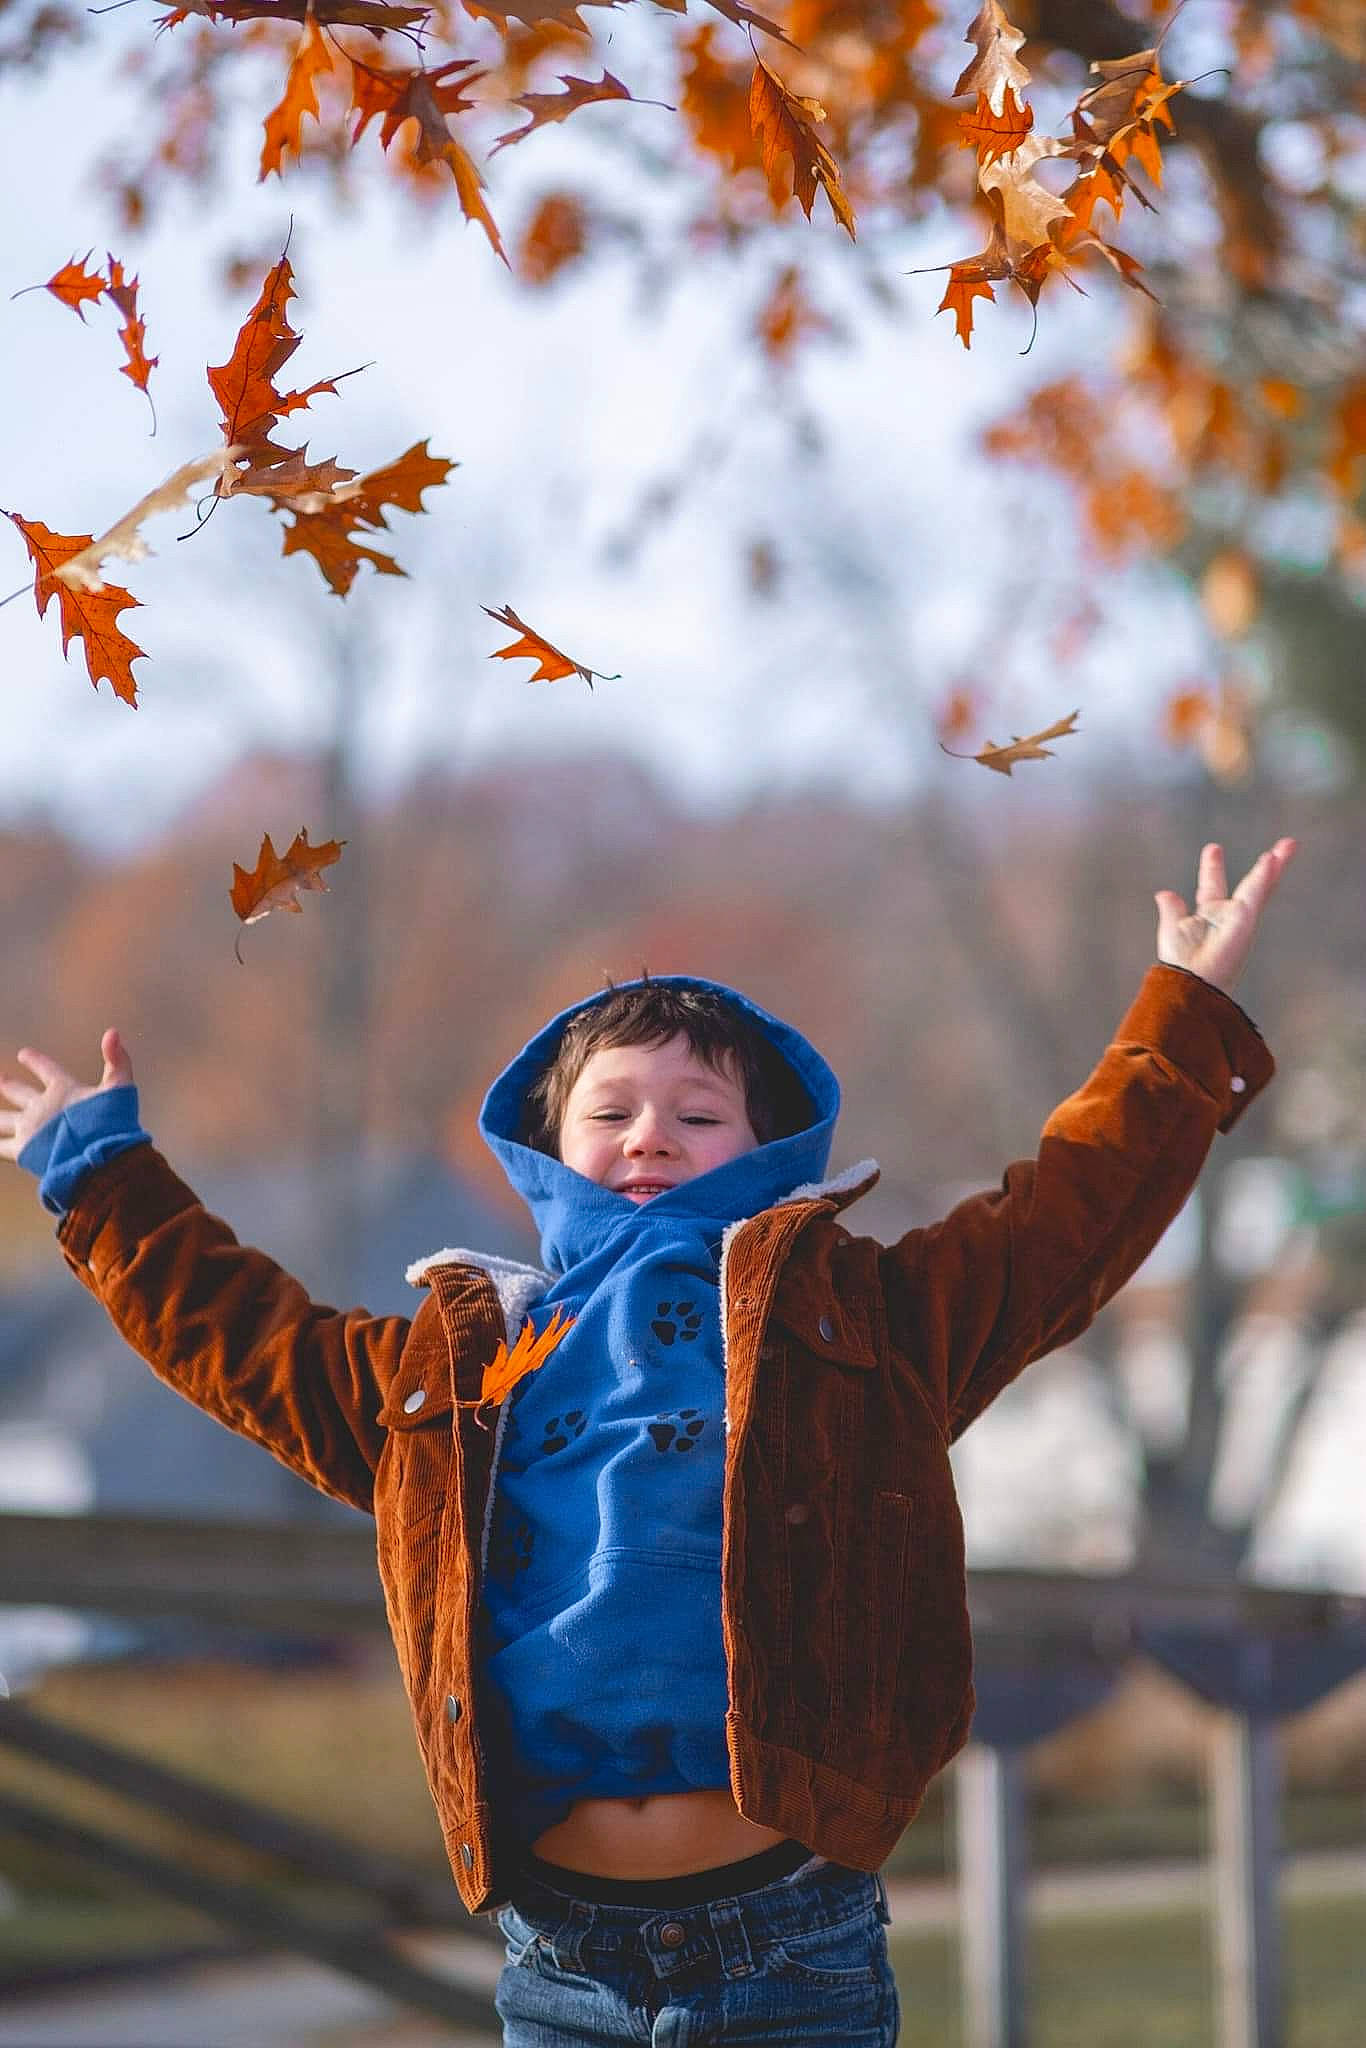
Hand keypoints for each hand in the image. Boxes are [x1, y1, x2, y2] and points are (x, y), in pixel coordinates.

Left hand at [0, 1029, 133, 1163]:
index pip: (45, 1069)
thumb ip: (117, 1060)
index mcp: (62, 1089)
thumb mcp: (119, 1087)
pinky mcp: (22, 1150)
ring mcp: (29, 1128)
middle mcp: (40, 1106)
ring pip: (2, 1120)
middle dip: (7, 1085)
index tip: (23, 1054)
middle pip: (17, 1092)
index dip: (34, 1061)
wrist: (98, 1154)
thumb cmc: (111, 1122)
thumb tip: (113, 1032)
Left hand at [1154, 840, 1296, 994]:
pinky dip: (1263, 877)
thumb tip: (1164, 893)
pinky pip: (1256, 894)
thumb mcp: (1172, 928)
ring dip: (1274, 865)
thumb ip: (1172, 909)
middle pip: (1250, 884)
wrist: (1189, 982)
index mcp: (1208, 915)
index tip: (1213, 848)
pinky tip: (1272, 860)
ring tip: (1288, 845)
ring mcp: (1239, 918)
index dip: (1212, 868)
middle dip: (1265, 865)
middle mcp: (1227, 916)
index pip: (1212, 886)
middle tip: (1282, 845)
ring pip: (1261, 886)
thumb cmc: (1180, 964)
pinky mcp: (1246, 921)